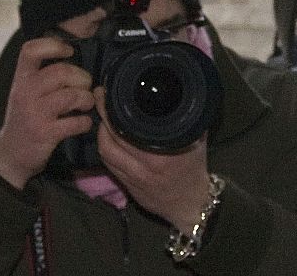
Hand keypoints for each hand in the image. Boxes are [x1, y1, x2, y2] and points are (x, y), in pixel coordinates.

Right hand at [0, 37, 94, 189]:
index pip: (31, 50)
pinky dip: (85, 122)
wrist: (10, 154)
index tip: (69, 51)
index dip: (54, 45)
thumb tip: (75, 57)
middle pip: (62, 72)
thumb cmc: (26, 118)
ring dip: (87, 99)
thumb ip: (44, 74)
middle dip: (82, 78)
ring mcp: (35, 113)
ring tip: (85, 104)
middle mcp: (25, 93)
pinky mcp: (45, 133)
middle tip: (85, 86)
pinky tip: (81, 123)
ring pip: (72, 96)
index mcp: (21, 79)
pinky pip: (76, 122)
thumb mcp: (26, 92)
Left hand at [94, 88, 211, 231]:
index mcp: (163, 154)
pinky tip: (106, 136)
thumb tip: (179, 94)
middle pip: (114, 138)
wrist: (190, 203)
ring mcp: (133, 177)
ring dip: (101, 132)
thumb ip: (187, 119)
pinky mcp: (126, 185)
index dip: (116, 110)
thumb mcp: (196, 140)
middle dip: (104, 115)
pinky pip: (108, 163)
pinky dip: (104, 147)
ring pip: (106, 151)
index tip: (111, 92)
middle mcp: (145, 166)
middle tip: (100, 97)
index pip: (131, 129)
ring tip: (103, 116)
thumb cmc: (194, 168)